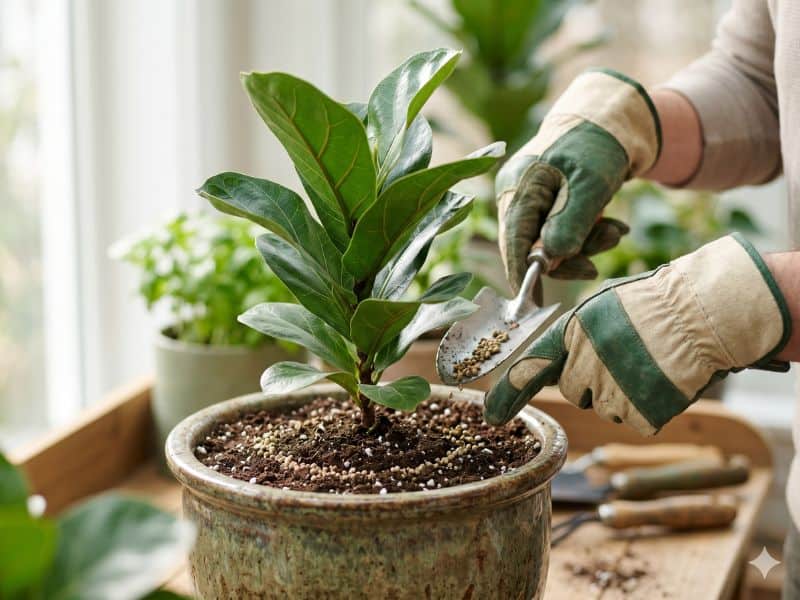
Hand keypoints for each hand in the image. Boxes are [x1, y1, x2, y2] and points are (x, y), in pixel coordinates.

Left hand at [485, 234, 790, 433]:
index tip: (492, 415)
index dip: (508, 394)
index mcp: (573, 331)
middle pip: (574, 391)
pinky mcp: (641, 413)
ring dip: (622, 393)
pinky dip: (647, 407)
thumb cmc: (655, 304)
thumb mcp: (603, 306)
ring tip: (649, 362)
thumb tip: (555, 364)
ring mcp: (614, 389)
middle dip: (592, 380)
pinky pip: (633, 419)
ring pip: (605, 407)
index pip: (532, 367)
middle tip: (626, 355)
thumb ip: (575, 336)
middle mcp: (586, 362)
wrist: (706, 312)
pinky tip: (663, 380)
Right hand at [497, 69, 660, 290]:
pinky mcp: (550, 204)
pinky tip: (613, 226)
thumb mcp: (590, 183)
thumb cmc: (600, 144)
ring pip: (551, 242)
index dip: (521, 274)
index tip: (531, 304)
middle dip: (567, 257)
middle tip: (596, 268)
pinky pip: (563, 232)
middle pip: (531, 246)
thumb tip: (548, 261)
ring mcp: (533, 200)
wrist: (614, 117)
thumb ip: (570, 223)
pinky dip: (588, 235)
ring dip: (586, 245)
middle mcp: (518, 195)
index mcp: (519, 187)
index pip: (512, 240)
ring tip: (616, 231)